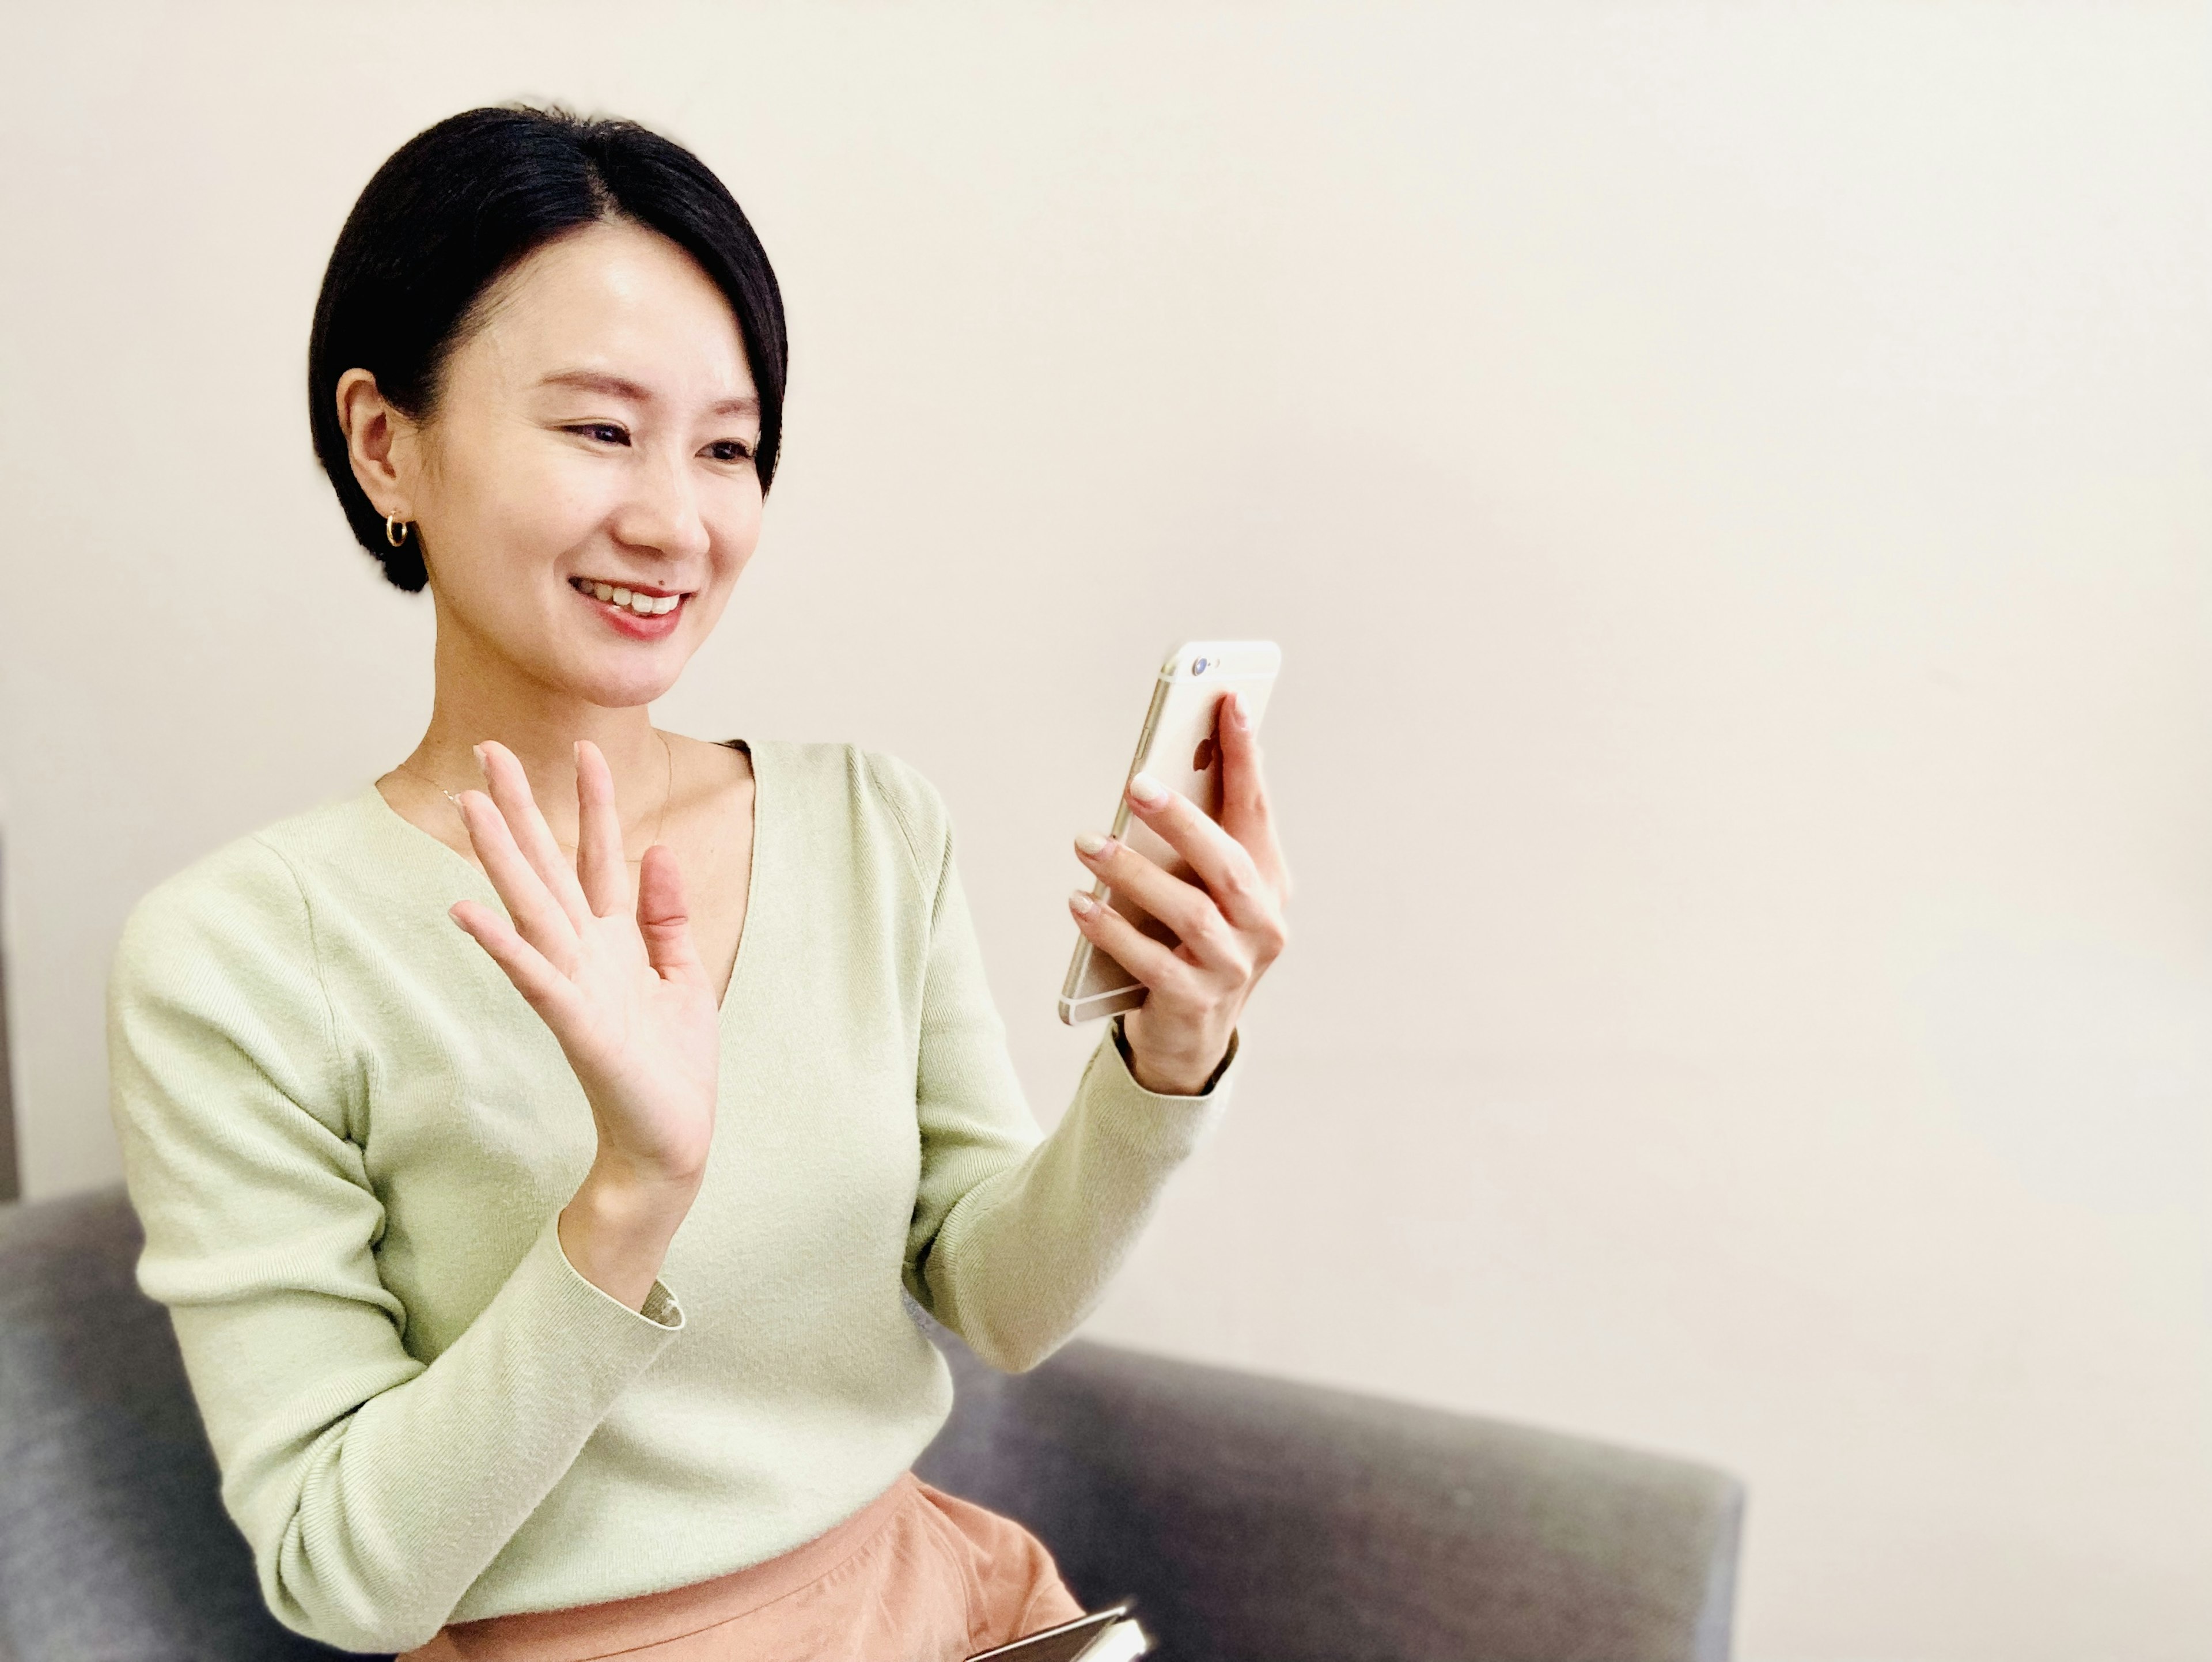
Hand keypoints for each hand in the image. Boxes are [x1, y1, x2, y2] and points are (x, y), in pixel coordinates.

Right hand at [448, 740, 719, 1306]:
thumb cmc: (672, 1065)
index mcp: (613, 942)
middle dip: (522, 810)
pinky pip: (532, 976)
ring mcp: (573, 986)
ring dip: (500, 857)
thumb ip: (666, 916)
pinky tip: (467, 910)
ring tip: (469, 805)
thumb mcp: (683, 976)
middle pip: (548, 866)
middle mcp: (584, 954)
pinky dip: (501, 944)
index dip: (595, 803)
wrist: (670, 1137)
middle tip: (490, 750)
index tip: (587, 748)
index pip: (599, 856)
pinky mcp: (573, 1023)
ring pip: (529, 907)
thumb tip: (658, 849)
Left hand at [1068, 691, 1289, 1093]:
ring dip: (1134, 872)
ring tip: (1087, 842)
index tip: (1230, 702)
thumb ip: (1197, 839)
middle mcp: (1262, 924)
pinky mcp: (1196, 1001)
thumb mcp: (1203, 889)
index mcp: (1269, 883)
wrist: (1190, 1038)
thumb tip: (1164, 770)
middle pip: (1227, 863)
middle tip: (1136, 785)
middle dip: (1183, 820)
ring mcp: (1233, 967)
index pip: (1258, 810)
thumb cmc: (1190, 942)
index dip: (1247, 757)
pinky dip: (1112, 928)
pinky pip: (1151, 960)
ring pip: (1189, 911)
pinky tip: (1078, 902)